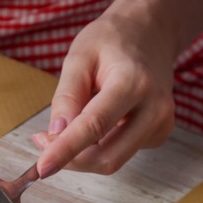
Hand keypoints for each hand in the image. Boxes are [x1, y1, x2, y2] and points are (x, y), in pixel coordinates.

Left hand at [32, 5, 176, 177]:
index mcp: (133, 83)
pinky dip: (97, 146)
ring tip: (67, 123)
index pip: (94, 127)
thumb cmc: (111, 41)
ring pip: (111, 160)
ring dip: (81, 153)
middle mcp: (155, 108)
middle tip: (42, 140)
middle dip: (70, 159)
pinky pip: (119, 152)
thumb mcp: (79, 57)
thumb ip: (67, 97)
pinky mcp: (158, 135)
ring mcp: (161, 124)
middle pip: (106, 156)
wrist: (149, 33)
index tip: (42, 168)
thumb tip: (56, 134)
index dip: (65, 151)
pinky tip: (96, 120)